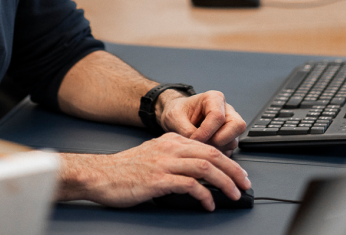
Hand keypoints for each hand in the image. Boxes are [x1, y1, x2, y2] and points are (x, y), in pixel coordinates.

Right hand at [56, 132, 251, 210]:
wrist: (100, 174)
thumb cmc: (124, 170)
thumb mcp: (153, 156)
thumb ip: (174, 159)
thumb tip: (198, 174)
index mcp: (171, 141)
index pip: (208, 147)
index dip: (228, 161)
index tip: (239, 173)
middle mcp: (170, 148)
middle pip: (212, 154)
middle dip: (233, 170)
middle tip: (245, 183)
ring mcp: (164, 163)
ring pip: (206, 167)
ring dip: (225, 182)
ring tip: (234, 194)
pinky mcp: (158, 179)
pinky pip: (190, 185)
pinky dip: (205, 195)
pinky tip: (209, 204)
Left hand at [157, 90, 246, 153]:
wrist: (177, 116)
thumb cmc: (177, 112)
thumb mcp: (174, 118)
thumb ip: (186, 131)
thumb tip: (198, 145)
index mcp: (214, 98)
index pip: (218, 116)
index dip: (205, 131)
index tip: (193, 139)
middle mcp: (226, 110)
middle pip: (237, 126)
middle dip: (220, 139)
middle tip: (204, 143)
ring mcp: (229, 124)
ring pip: (235, 140)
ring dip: (218, 148)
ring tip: (201, 147)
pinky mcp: (228, 138)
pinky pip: (230, 149)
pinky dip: (218, 154)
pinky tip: (205, 151)